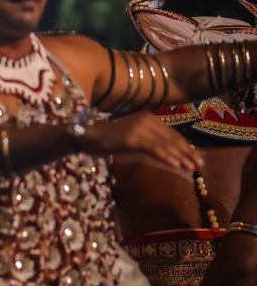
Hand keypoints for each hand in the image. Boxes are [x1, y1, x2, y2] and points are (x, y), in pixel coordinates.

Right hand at [81, 112, 202, 171]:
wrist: (87, 135)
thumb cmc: (107, 139)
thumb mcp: (133, 139)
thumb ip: (149, 143)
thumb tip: (170, 155)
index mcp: (148, 118)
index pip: (172, 133)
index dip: (186, 146)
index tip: (196, 157)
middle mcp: (147, 120)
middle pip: (172, 138)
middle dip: (187, 152)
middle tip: (199, 165)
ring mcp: (140, 128)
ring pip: (166, 144)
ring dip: (181, 157)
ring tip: (191, 168)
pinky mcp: (134, 138)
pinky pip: (155, 149)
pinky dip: (167, 157)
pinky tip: (176, 165)